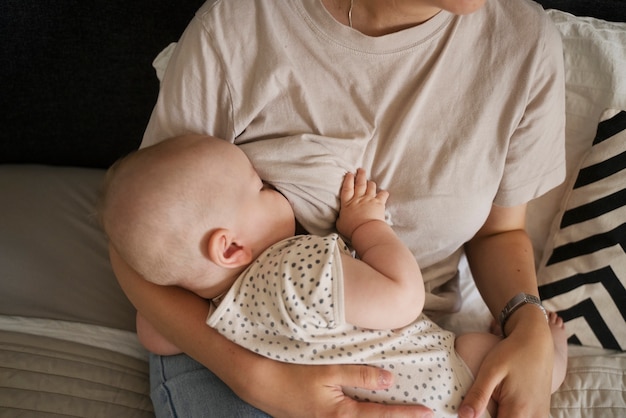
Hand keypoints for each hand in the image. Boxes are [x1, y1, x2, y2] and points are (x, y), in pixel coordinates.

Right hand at [245, 360, 433, 417]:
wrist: (262, 386)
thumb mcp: (328, 372)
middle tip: (420, 416)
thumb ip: (360, 375)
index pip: (383, 416)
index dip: (407, 414)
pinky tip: (372, 412)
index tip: (428, 412)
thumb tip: (390, 380)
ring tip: (401, 413)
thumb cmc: (293, 376)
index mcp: (343, 416)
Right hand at [337, 168, 388, 239]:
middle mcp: (358, 198)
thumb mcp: (340, 224)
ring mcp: (369, 199)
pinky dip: (383, 193)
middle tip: (361, 170)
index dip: (348, 179)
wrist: (365, 231)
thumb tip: (340, 218)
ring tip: (370, 181)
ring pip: (371, 186)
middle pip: (359, 183)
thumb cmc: (351, 229)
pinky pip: (383, 195)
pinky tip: (384, 193)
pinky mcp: (379, 203)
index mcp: (347, 203)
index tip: (349, 174)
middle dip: (360, 175)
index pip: (347, 188)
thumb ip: (340, 218)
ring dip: (370, 183)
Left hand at [459, 314, 553, 417]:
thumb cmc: (512, 352)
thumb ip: (478, 395)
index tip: (473, 414)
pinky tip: (502, 407)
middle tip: (479, 408)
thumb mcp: (491, 371)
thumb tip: (463, 416)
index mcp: (519, 410)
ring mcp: (540, 415)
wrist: (537, 341)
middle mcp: (533, 417)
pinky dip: (512, 416)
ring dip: (503, 417)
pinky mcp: (541, 411)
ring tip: (489, 406)